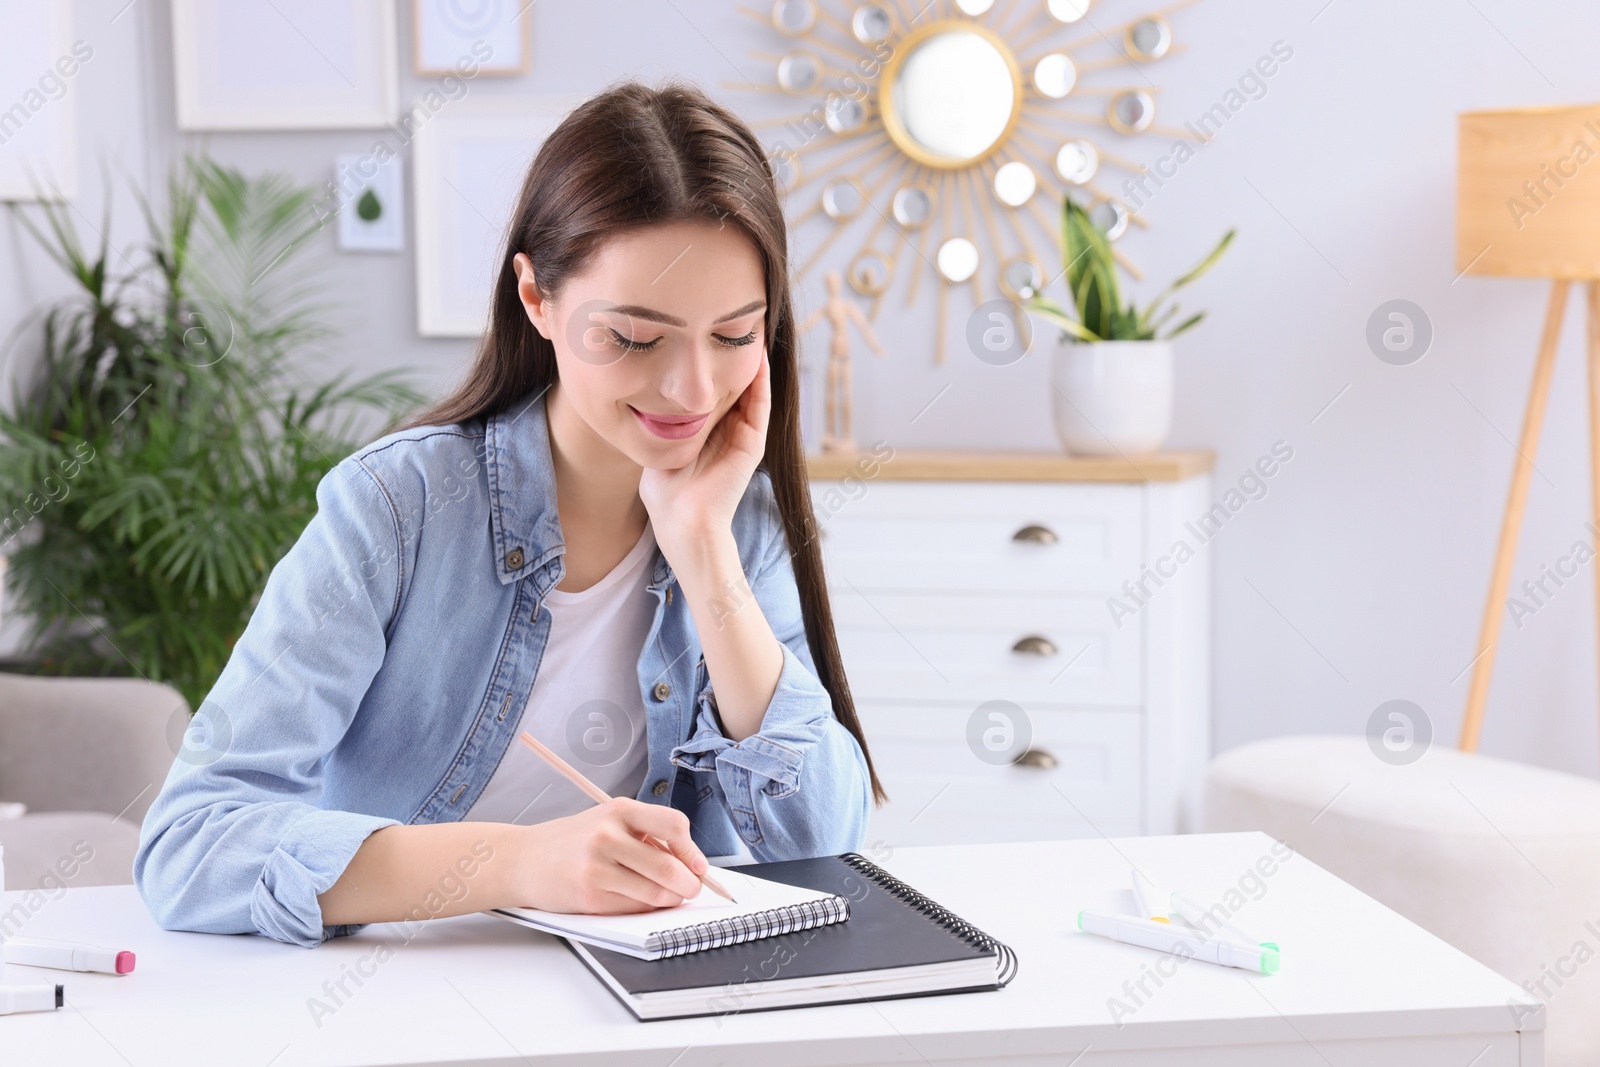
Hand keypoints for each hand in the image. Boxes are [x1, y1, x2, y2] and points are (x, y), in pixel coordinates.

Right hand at [513, 797, 709, 912]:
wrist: (523, 859)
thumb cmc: (573, 841)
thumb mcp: (608, 821)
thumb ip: (645, 835)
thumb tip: (689, 863)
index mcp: (619, 810)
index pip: (673, 825)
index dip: (692, 850)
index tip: (699, 865)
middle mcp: (607, 835)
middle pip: (668, 866)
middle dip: (689, 884)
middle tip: (692, 889)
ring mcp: (597, 867)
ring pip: (655, 892)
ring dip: (671, 899)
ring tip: (670, 896)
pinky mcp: (589, 896)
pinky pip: (633, 907)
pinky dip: (646, 908)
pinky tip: (641, 900)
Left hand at [639, 347, 770, 559]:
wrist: (682, 521)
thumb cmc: (665, 492)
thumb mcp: (658, 443)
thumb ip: (659, 422)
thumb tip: (642, 393)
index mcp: (707, 430)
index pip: (713, 389)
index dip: (710, 362)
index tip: (702, 334)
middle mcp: (729, 430)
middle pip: (734, 383)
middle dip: (731, 354)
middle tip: (730, 319)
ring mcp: (743, 435)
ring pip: (751, 388)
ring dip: (750, 360)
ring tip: (749, 327)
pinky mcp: (753, 442)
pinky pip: (761, 403)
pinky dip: (761, 379)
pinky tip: (757, 354)